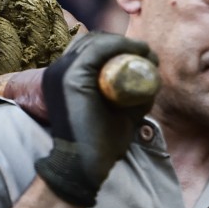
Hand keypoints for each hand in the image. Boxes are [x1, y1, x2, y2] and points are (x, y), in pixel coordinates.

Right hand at [33, 32, 156, 206]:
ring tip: (147, 54)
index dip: (116, 47)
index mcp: (64, 78)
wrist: (84, 165)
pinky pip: (99, 50)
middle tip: (148, 55)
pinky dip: (121, 46)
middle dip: (122, 44)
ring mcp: (63, 72)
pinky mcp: (72, 77)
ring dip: (125, 44)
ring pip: (97, 43)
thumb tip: (149, 87)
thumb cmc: (100, 144)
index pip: (89, 50)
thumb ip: (128, 99)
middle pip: (93, 42)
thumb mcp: (118, 114)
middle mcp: (59, 70)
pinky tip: (140, 52)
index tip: (143, 57)